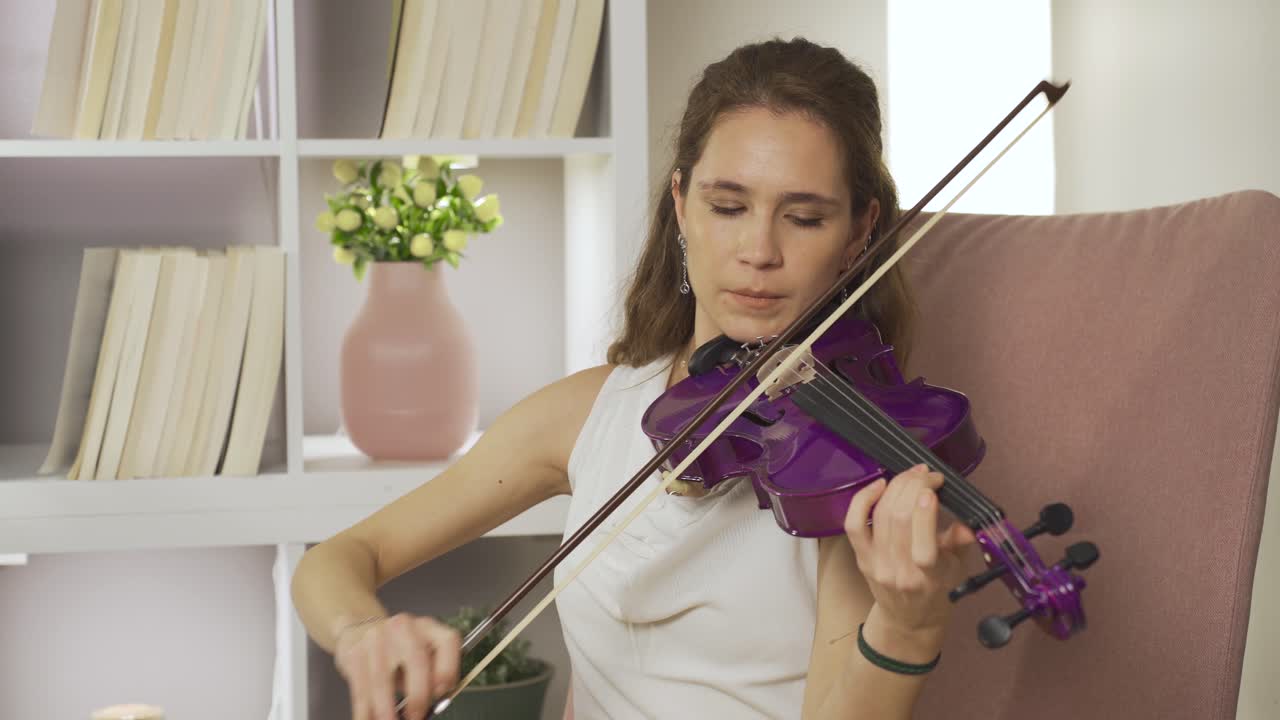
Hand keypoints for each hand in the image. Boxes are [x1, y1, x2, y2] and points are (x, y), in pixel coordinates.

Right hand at [333, 612, 461, 719]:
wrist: (359, 629)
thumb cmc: (397, 649)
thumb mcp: (420, 653)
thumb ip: (431, 673)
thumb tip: (435, 701)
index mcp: (428, 627)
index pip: (447, 641)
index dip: (449, 669)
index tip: (443, 692)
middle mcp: (404, 628)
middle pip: (417, 660)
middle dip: (418, 696)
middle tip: (417, 716)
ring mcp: (377, 638)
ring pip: (382, 679)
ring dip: (387, 709)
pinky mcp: (355, 653)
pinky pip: (361, 688)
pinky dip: (365, 710)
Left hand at [843, 464, 976, 635]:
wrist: (907, 621)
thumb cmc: (938, 593)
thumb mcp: (958, 571)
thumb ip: (961, 545)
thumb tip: (967, 523)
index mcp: (929, 579)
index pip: (923, 544)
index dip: (926, 510)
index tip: (936, 486)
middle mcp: (899, 572)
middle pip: (900, 519)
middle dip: (913, 487)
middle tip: (927, 474)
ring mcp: (876, 564)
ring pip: (880, 516)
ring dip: (896, 487)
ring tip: (911, 475)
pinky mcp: (861, 557)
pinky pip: (854, 524)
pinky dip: (863, 500)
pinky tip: (880, 484)